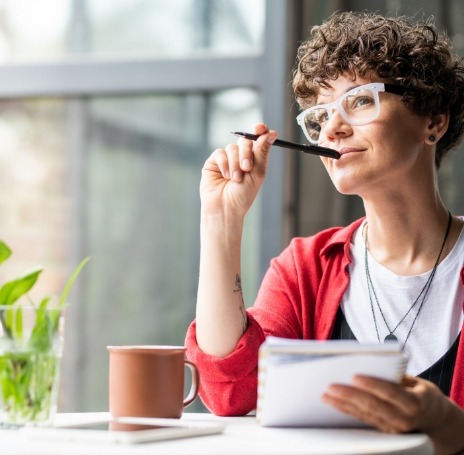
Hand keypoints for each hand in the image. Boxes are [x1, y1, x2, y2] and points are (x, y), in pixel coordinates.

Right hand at [200, 123, 276, 219]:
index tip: (260, 128)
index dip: (260, 131)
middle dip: (246, 153)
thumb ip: (262, 152)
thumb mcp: (257, 173)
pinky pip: (220, 153)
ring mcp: (227, 158)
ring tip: (235, 179)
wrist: (225, 207)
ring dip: (235, 163)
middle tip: (247, 168)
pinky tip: (225, 176)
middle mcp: (241, 156)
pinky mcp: (214, 161)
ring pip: (232, 148)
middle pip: (245, 141)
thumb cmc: (243, 195)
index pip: (258, 139)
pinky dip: (224, 164)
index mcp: (255, 159)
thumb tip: (272, 133)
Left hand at [322, 374, 463, 453]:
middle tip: (331, 386)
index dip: (373, 385)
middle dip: (350, 396)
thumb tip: (370, 362)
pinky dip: (347, 412)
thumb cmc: (422, 394)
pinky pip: (363, 421)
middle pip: (373, 407)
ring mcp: (393, 429)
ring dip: (343, 405)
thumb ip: (395, 375)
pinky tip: (334, 404)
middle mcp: (404, 419)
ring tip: (326, 395)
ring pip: (365, 416)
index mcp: (414, 403)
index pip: (391, 393)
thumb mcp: (416, 382)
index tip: (355, 376)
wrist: (436, 421)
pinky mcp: (384, 432)